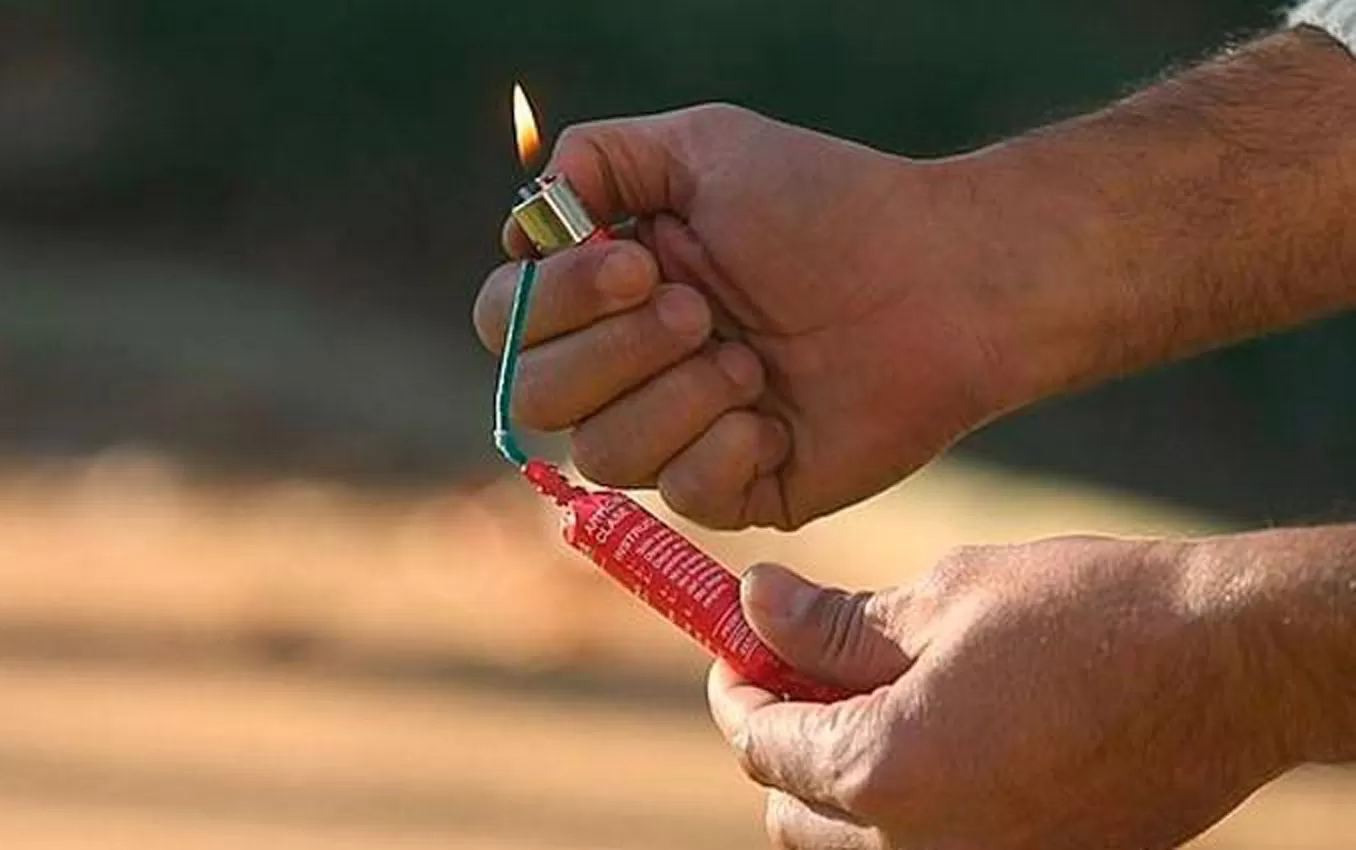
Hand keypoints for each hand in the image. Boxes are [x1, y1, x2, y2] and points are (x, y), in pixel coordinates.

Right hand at [473, 104, 1053, 529]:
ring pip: (604, 455)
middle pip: (535, 397)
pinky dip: (727, 449)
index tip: (637, 263)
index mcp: (608, 291)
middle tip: (703, 307)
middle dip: (616, 352)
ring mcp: (680, 432)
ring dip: (678, 398)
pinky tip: (780, 416)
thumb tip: (526, 222)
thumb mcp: (704, 146)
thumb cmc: (827, 205)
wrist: (939, 278)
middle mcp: (629, 367)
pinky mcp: (737, 489)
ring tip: (754, 360)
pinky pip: (683, 495)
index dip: (551, 304)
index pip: (506, 321)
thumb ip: (598, 160)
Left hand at [708, 537, 1309, 849]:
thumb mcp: (941, 601)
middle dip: (780, 741)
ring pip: (851, 848)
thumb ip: (830, 624)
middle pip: (791, 814)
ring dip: (836, 783)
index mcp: (884, 774)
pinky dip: (901, 808)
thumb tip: (752, 605)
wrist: (1228, 667)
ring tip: (871, 697)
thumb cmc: (1087, 617)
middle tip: (801, 669)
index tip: (740, 646)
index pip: (759, 745)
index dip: (737, 687)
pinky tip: (933, 735)